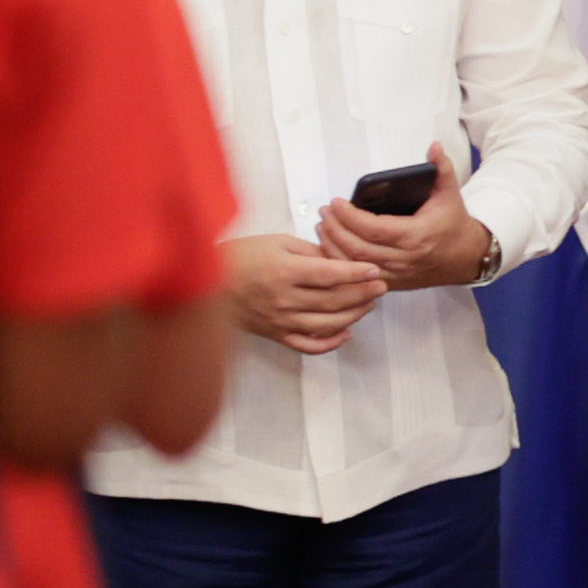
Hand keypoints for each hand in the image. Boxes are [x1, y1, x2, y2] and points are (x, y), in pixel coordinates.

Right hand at [224, 232, 388, 354]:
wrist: (205, 282)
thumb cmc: (241, 256)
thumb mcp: (277, 242)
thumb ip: (310, 251)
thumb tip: (340, 259)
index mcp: (285, 272)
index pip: (331, 275)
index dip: (357, 273)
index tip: (375, 269)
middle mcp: (285, 299)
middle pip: (335, 301)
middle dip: (363, 294)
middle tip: (382, 287)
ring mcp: (280, 321)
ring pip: (327, 325)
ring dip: (354, 316)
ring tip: (369, 305)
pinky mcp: (275, 335)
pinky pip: (307, 345)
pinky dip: (330, 343)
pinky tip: (346, 333)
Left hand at [317, 144, 500, 293]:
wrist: (466, 257)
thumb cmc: (453, 224)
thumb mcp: (451, 194)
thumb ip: (442, 169)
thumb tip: (435, 146)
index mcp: (417, 236)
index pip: (374, 229)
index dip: (350, 217)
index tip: (336, 202)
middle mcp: (404, 258)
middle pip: (358, 248)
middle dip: (336, 229)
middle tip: (325, 212)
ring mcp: (396, 274)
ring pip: (354, 266)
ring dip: (333, 246)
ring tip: (323, 226)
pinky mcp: (391, 283)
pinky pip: (358, 276)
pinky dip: (341, 263)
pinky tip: (331, 247)